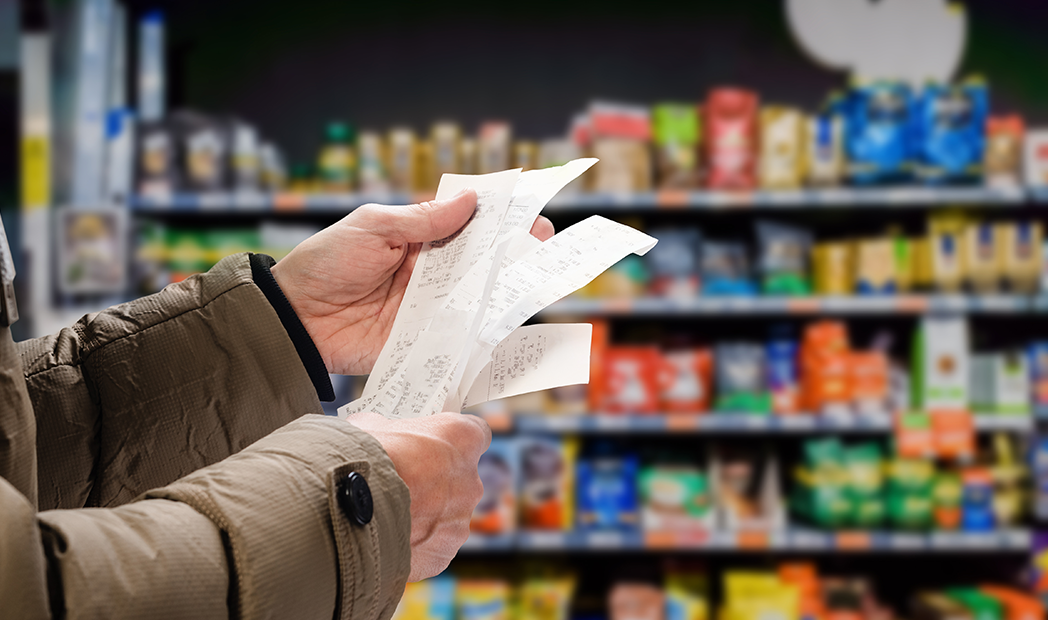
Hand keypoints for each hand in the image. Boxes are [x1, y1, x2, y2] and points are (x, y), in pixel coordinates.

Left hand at [272, 190, 554, 374]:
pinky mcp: (425, 340)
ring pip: (479, 297)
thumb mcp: (372, 228)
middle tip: (543, 243)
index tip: (529, 211)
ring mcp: (430, 307)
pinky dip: (486, 332)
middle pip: (481, 261)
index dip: (499, 218)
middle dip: (514, 251)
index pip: (467, 224)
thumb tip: (470, 200)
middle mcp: (431, 272)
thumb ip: (422, 220)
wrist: (295, 319)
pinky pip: (461, 336)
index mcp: (418, 238)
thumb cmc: (325, 263)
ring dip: (507, 289)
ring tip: (537, 278)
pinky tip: (511, 324)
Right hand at [345, 411, 490, 580]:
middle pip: (460, 480)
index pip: (476, 433)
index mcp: (462, 440)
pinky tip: (386, 539)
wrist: (344, 510)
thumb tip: (378, 433)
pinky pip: (431, 547)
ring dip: (425, 516)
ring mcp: (459, 521)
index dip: (454, 440)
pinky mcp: (443, 554)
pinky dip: (413, 544)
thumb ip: (389, 430)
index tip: (437, 444)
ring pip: (446, 517)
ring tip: (388, 515)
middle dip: (435, 482)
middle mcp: (470, 481)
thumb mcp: (372, 426)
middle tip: (403, 483)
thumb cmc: (362, 459)